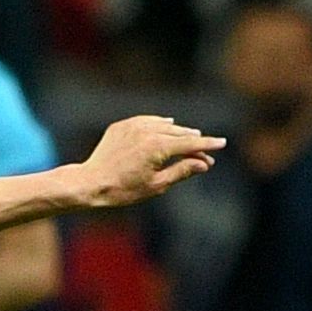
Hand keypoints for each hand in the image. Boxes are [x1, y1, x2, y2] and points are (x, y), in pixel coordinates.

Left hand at [77, 116, 225, 208]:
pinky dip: (158, 124)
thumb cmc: (123, 190)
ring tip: (189, 136)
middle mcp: (147, 131)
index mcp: (158, 147)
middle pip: (179, 133)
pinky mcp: (121, 126)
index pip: (190, 144)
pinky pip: (146, 121)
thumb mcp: (157, 185)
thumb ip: (182, 171)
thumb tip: (203, 163)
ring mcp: (132, 126)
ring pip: (163, 125)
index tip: (222, 143)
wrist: (89, 183)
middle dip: (193, 142)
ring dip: (177, 131)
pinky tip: (166, 124)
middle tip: (204, 151)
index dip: (208, 145)